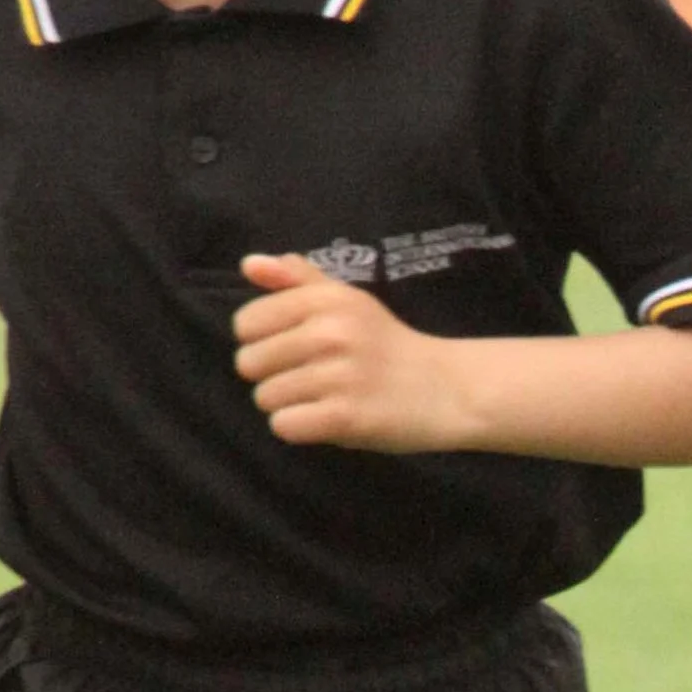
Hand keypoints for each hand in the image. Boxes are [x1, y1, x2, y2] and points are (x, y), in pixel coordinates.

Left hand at [233, 253, 470, 451]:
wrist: (445, 389)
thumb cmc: (386, 345)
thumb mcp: (347, 300)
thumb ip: (297, 280)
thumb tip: (249, 264)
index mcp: (325, 300)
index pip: (247, 323)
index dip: (260, 340)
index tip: (291, 348)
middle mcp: (330, 333)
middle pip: (249, 363)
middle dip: (271, 376)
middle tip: (309, 378)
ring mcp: (337, 376)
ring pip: (265, 397)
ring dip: (286, 404)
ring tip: (320, 398)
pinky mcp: (344, 417)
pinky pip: (284, 425)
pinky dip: (298, 428)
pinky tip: (324, 419)